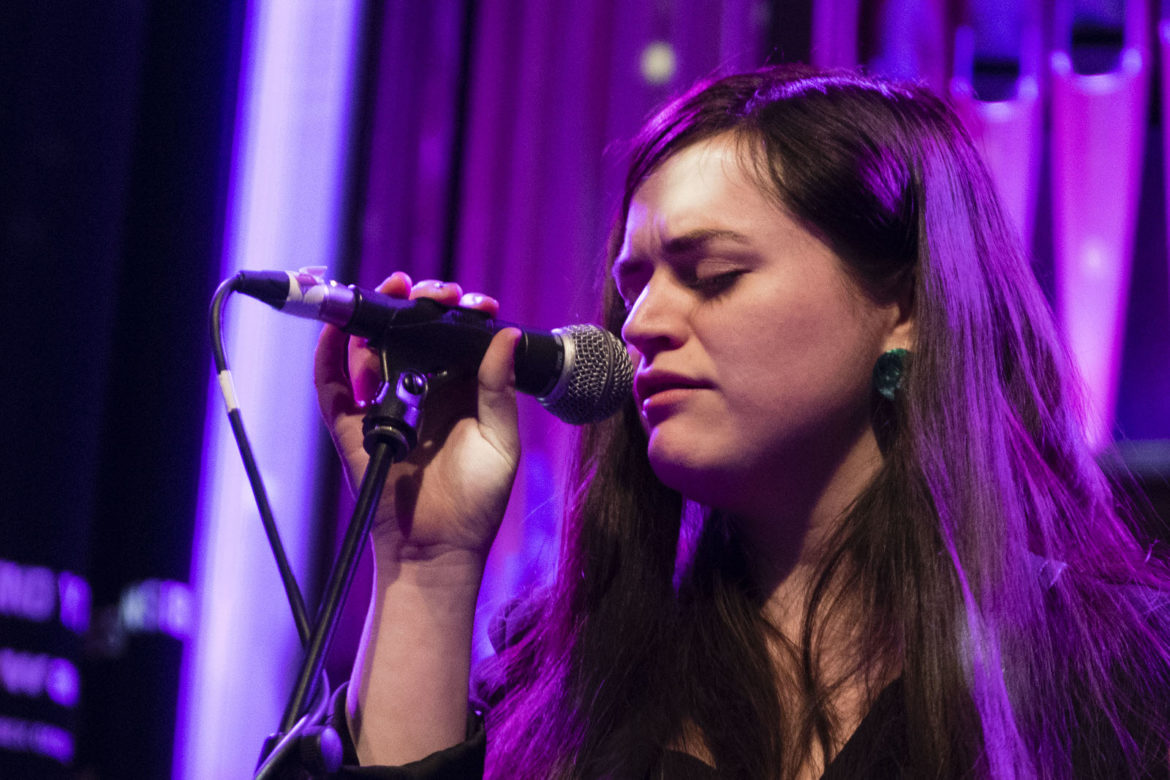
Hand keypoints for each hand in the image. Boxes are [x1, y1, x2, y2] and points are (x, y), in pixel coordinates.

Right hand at [314, 272, 520, 564]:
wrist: (439, 549)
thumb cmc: (477, 503)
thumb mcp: (500, 441)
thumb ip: (497, 389)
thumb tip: (504, 334)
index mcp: (458, 392)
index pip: (452, 338)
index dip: (458, 314)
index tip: (471, 302)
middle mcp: (418, 392)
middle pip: (408, 333)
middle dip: (417, 303)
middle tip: (433, 292)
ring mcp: (382, 407)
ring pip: (370, 347)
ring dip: (377, 315)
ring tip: (396, 291)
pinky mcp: (352, 426)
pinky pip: (332, 384)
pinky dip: (330, 352)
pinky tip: (341, 326)